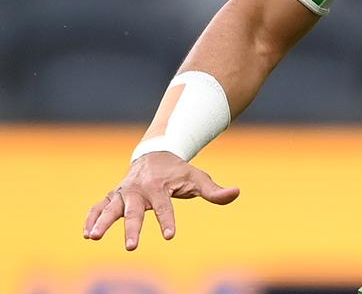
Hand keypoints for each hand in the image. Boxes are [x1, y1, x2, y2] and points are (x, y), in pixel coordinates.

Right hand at [83, 151, 239, 250]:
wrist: (155, 154)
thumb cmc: (179, 172)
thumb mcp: (198, 178)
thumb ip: (215, 191)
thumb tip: (237, 193)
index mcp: (160, 186)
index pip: (165, 206)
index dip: (168, 221)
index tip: (170, 235)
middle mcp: (139, 189)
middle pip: (134, 210)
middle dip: (131, 228)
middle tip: (131, 247)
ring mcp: (123, 192)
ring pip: (110, 208)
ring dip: (101, 222)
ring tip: (92, 237)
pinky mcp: (112, 196)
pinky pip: (97, 206)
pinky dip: (91, 217)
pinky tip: (85, 233)